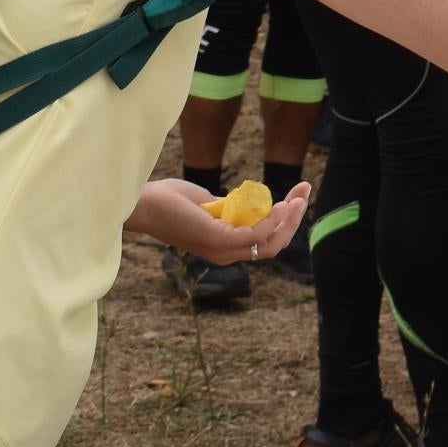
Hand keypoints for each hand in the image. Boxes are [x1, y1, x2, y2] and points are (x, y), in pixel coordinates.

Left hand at [127, 177, 311, 261]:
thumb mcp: (207, 203)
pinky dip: (273, 219)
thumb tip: (249, 202)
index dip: (286, 222)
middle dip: (295, 220)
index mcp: (224, 247)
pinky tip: (279, 202)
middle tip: (305, 192)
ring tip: (299, 195)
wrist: (142, 204)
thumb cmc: (169, 201)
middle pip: (275, 245)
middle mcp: (226, 254)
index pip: (265, 242)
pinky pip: (257, 234)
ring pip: (271, 242)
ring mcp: (222, 249)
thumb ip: (228, 207)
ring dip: (290, 218)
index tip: (297, 196)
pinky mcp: (218, 240)